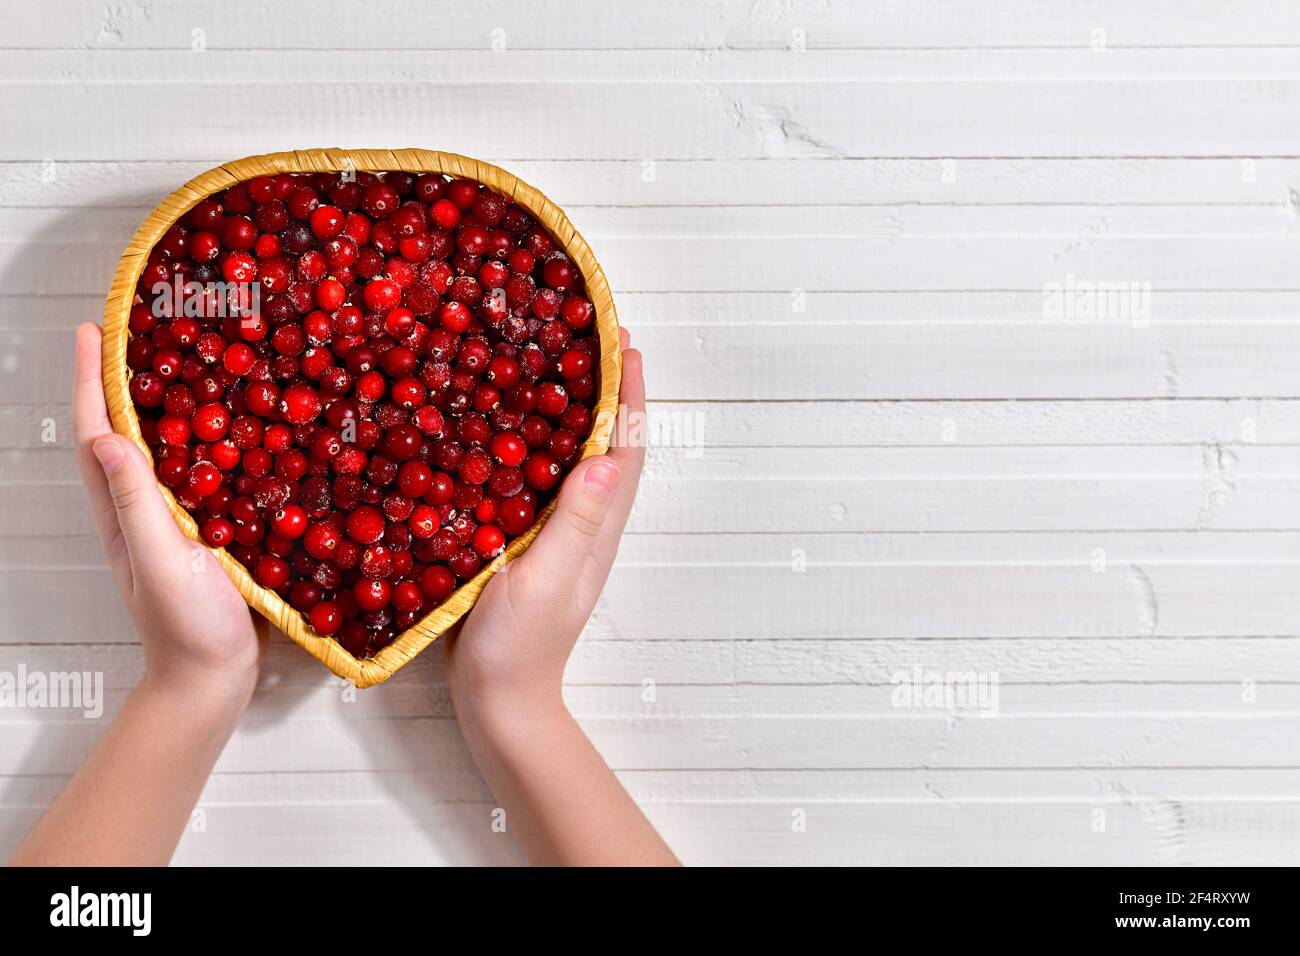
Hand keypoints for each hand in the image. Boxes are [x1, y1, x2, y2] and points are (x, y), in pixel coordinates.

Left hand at [74, 323, 263, 705]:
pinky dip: (208, 444)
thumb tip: (108, 441)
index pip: (98, 434)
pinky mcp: (210, 534)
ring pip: (164, 451)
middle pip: (125, 432)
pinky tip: (235, 432)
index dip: (92, 380)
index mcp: (123, 513)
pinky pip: (202, 477)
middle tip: (141, 334)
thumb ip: (136, 506)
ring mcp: (175, 523)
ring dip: (167, 407)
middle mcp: (143, 510)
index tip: (93, 331)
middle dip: (124, 380)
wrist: (214, 680)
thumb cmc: (188, 629)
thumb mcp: (163, 563)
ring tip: (188, 366)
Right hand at [443, 332, 644, 720]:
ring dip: (569, 415)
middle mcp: (584, 526)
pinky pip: (535, 485)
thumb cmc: (522, 648)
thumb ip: (574, 524)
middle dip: (604, 392)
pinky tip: (502, 434)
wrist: (498, 702)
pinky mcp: (524, 546)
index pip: (625, 449)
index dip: (629, 396)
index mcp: (597, 529)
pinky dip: (531, 451)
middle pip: (605, 446)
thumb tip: (608, 459)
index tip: (624, 344)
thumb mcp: (546, 581)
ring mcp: (556, 537)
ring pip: (570, 462)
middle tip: (585, 339)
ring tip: (547, 368)